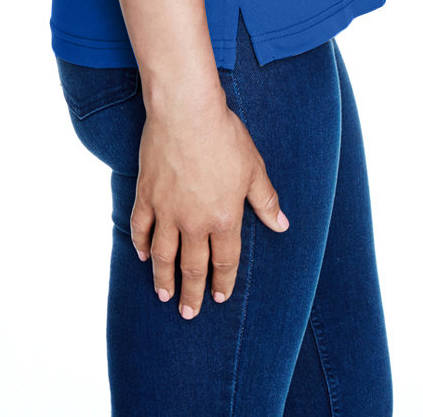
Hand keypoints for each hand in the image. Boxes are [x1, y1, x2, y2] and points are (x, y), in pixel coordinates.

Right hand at [130, 91, 289, 317]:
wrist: (186, 110)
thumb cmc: (224, 135)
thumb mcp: (254, 168)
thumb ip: (266, 200)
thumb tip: (281, 225)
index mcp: (224, 217)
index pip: (224, 260)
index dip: (222, 282)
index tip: (219, 298)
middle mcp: (194, 221)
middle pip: (193, 266)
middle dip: (192, 292)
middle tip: (188, 312)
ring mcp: (166, 210)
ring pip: (163, 255)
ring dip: (163, 278)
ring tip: (163, 295)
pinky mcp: (145, 194)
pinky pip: (140, 228)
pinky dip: (140, 244)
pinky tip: (142, 255)